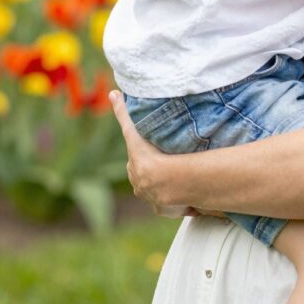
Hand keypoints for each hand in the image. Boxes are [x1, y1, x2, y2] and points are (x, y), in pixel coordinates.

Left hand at [109, 91, 187, 217]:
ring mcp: (153, 199)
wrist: (164, 183)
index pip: (136, 160)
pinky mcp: (167, 210)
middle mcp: (141, 186)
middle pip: (147, 176)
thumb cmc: (150, 156)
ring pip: (160, 191)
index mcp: (135, 168)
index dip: (143, 155)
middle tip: (170, 162)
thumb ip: (122, 113)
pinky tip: (191, 199)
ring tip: (184, 179)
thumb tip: (112, 92)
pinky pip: (175, 205)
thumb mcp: (133, 131)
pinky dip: (181, 202)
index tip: (151, 156)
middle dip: (155, 170)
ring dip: (169, 187)